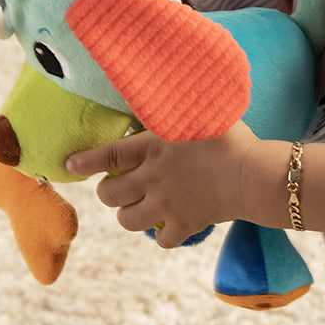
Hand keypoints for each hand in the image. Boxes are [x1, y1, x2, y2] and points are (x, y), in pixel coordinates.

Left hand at [66, 123, 257, 248]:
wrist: (254, 174)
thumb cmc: (232, 135)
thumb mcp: (204, 111)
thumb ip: (182, 104)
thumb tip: (171, 84)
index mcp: (155, 147)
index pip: (109, 155)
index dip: (86, 161)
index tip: (70, 164)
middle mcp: (153, 178)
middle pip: (110, 194)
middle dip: (107, 192)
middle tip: (116, 187)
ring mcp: (167, 205)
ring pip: (127, 221)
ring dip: (128, 214)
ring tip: (139, 206)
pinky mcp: (185, 224)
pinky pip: (162, 240)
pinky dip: (163, 235)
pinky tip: (170, 224)